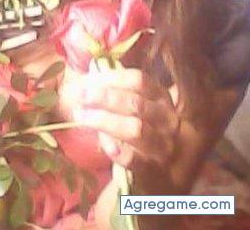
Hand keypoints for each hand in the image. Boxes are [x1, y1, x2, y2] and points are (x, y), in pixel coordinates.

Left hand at [60, 65, 179, 173]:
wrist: (153, 172)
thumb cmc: (134, 128)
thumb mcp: (130, 105)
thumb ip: (112, 90)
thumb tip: (85, 77)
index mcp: (161, 97)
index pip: (139, 80)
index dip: (111, 78)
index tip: (89, 81)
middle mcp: (168, 119)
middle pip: (136, 103)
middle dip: (104, 97)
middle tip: (81, 96)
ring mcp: (164, 145)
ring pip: (135, 129)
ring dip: (103, 120)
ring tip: (81, 115)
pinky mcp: (154, 170)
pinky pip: (133, 158)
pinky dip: (115, 149)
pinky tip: (103, 143)